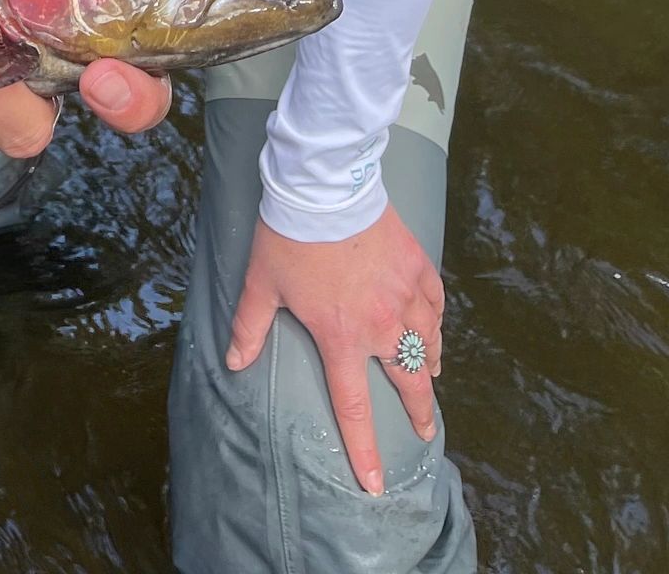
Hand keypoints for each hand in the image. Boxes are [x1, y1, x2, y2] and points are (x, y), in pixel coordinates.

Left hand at [226, 205, 444, 492]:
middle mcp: (380, 324)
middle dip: (420, 411)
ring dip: (428, 364)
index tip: (375, 483)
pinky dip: (435, 320)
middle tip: (426, 429)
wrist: (323, 185)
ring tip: (429, 375)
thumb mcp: (261, 284)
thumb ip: (249, 327)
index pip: (354, 407)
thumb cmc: (289, 236)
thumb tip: (233, 364)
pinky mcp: (418, 265)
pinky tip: (432, 326)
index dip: (365, 451)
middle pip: (409, 382)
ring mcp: (404, 294)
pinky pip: (435, 302)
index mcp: (341, 337)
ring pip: (428, 343)